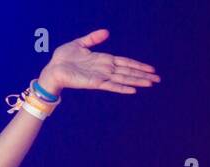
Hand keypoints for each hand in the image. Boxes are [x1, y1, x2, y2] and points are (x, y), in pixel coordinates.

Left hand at [41, 29, 158, 94]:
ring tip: (150, 84)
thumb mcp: (79, 44)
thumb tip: (106, 32)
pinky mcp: (94, 82)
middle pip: (128, 72)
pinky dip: (121, 87)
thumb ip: (93, 39)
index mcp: (103, 60)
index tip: (150, 69)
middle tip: (157, 79)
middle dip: (142, 75)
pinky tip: (133, 90)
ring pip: (123, 79)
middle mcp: (104, 69)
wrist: (51, 69)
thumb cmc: (62, 59)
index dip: (137, 65)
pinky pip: (111, 85)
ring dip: (137, 81)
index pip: (125, 63)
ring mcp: (100, 77)